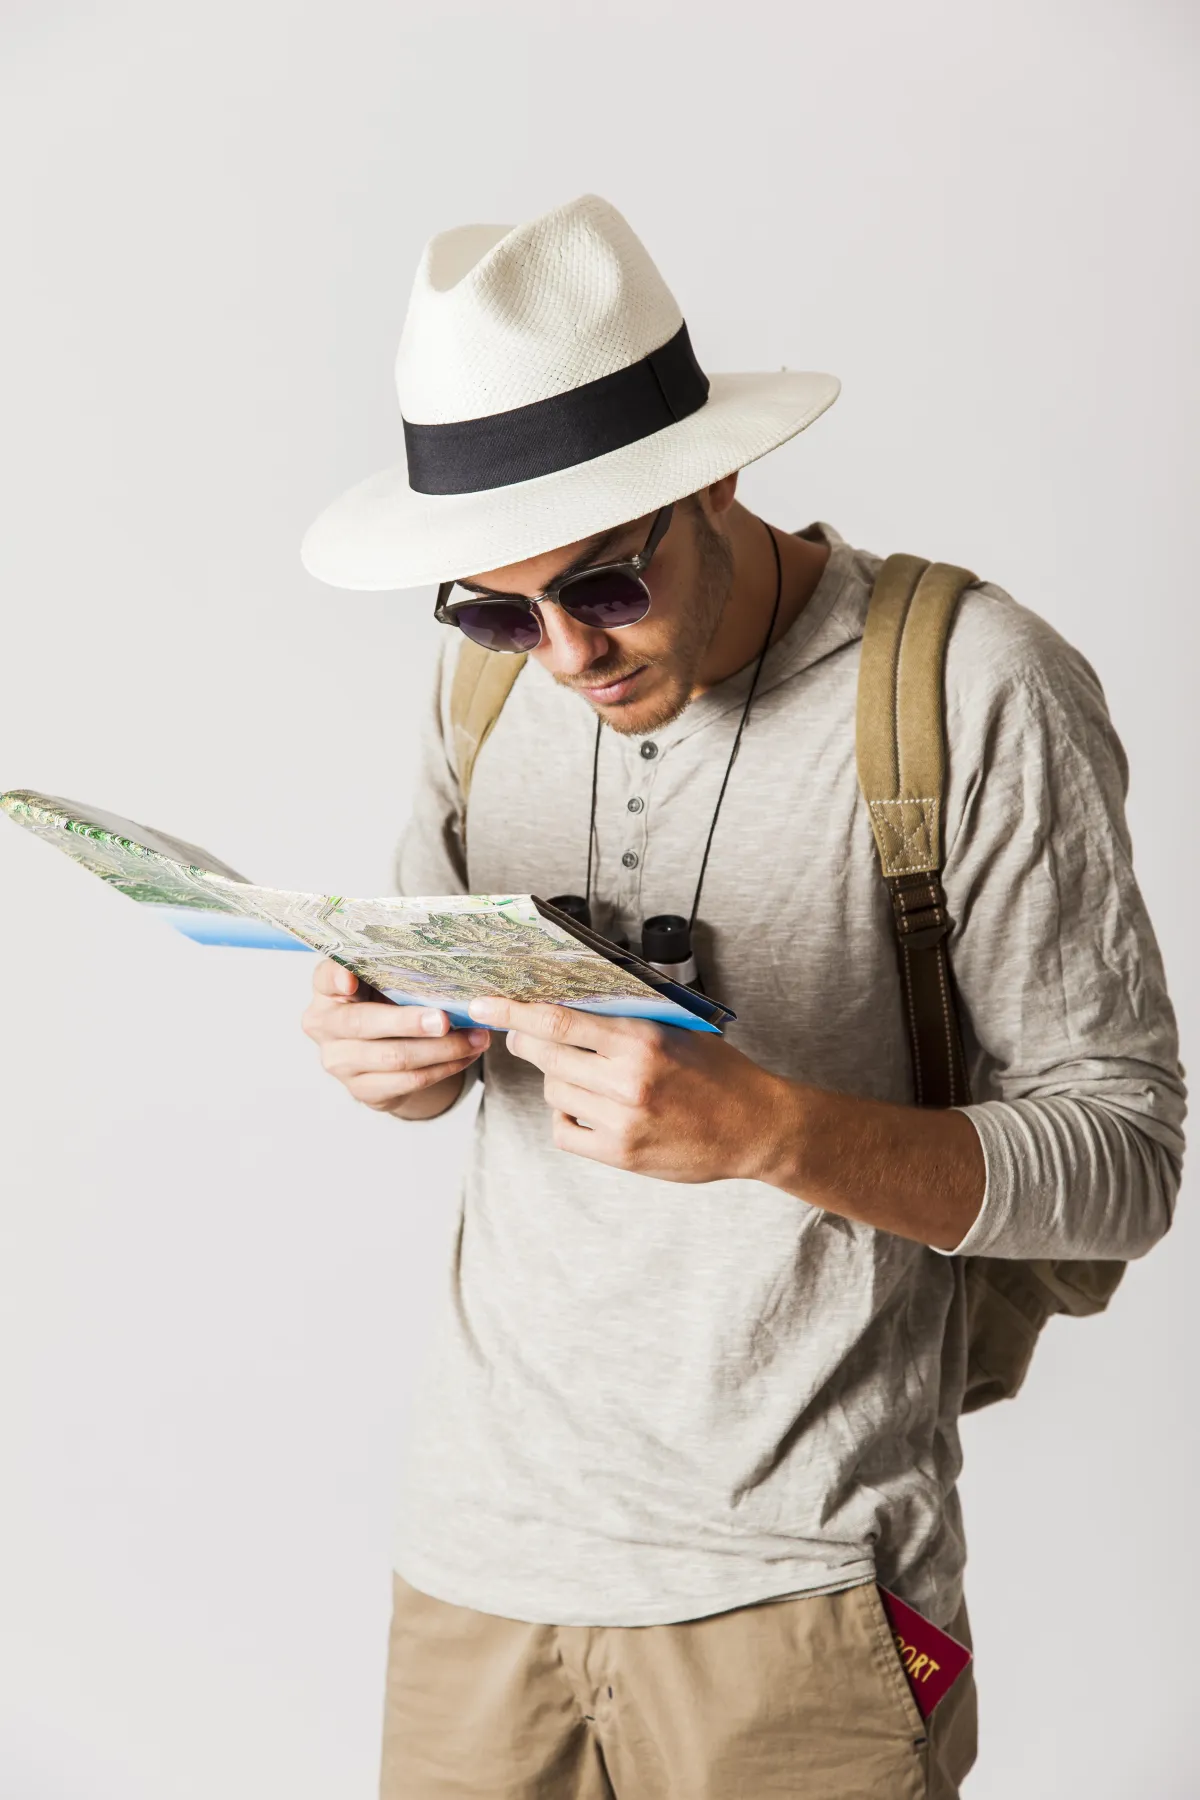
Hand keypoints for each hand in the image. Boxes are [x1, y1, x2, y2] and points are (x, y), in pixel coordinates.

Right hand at [303, 960, 489, 1119]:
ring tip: (476, 1038)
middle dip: (408, 1022)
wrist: (382, 1054)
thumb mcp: (381, 982)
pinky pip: (409, 1081)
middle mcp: (325, 1027)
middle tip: (444, 1019)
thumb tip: (442, 966)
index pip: (324, 979)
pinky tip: (467, 1055)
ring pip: (395, 1057)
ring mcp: (340, 1063)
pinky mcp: (363, 1090)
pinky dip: (444, 1068)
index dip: (336, 979)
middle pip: (364, 1024)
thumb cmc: (383, 1005)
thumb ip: (393, 971)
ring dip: (442, 1049)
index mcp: (327, 992)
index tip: (351, 981)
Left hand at [467, 997, 786, 1181]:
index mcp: (642, 1040)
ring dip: (557, 1080)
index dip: (514, 1011)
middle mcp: (628, 1080)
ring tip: (583, 1076)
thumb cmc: (719, 1072)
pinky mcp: (621, 1154)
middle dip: (525, 1043)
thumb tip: (569, 998)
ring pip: (554, 1092)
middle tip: (522, 1037)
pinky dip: (566, 1116)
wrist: (756, 1127)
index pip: (559, 1020)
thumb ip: (627, 1017)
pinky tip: (586, 1108)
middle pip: (547, 1056)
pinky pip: (564, 1130)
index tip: (485, 1004)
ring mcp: (622, 1121)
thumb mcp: (679, 1029)